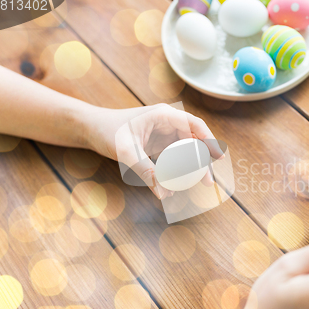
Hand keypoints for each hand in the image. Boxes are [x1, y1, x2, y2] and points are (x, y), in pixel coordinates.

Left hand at [86, 104, 222, 198]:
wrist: (90, 129)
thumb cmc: (107, 131)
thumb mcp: (126, 151)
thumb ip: (145, 171)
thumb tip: (164, 192)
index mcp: (164, 115)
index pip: (195, 125)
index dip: (209, 140)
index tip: (219, 156)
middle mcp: (167, 123)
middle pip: (194, 141)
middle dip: (202, 161)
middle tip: (207, 181)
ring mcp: (163, 134)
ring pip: (185, 150)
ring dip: (192, 167)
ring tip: (197, 184)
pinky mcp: (157, 145)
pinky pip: (173, 157)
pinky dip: (177, 170)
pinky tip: (177, 183)